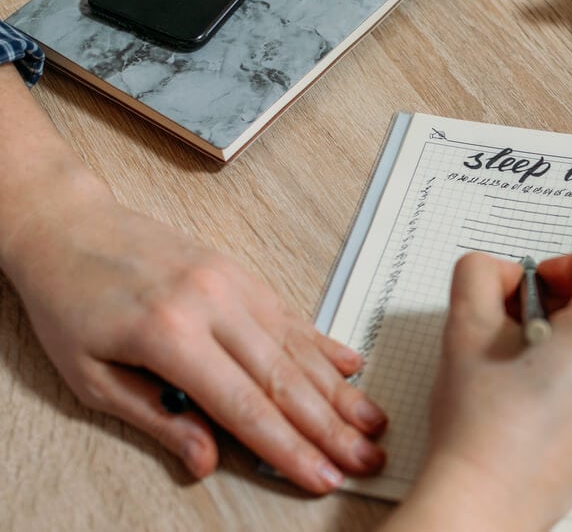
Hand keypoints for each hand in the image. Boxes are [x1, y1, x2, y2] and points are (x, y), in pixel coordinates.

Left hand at [2, 175, 386, 493]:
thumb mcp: (90, 375)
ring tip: (372, 423)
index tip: (322, 475)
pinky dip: (323, 345)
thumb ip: (155, 418)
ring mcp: (233, 283)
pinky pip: (292, 314)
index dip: (289, 447)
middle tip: (366, 458)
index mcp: (169, 334)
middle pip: (285, 378)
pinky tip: (352, 367)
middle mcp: (212, 304)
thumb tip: (206, 460)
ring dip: (339, 391)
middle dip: (330, 427)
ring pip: (298, 347)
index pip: (244, 405)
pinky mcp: (240, 273)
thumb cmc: (70, 301)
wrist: (70, 225)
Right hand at [381, 231, 571, 530]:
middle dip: (558, 299)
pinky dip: (570, 359)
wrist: (487, 502)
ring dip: (561, 330)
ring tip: (519, 365)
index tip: (538, 288)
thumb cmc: (482, 433)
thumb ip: (481, 273)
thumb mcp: (465, 328)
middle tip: (516, 330)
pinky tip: (531, 387)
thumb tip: (504, 274)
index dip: (569, 257)